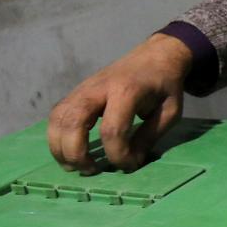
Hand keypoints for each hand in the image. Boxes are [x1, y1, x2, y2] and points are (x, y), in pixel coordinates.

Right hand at [47, 34, 191, 173]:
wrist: (154, 55)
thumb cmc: (164, 85)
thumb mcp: (169, 112)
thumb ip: (149, 137)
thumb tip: (131, 162)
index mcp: (127, 91)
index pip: (112, 130)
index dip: (118, 154)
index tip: (130, 165)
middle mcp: (99, 88)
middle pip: (73, 122)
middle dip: (77, 153)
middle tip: (91, 171)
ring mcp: (83, 88)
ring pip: (58, 118)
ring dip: (60, 147)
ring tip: (74, 166)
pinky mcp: (76, 91)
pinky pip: (57, 114)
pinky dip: (57, 136)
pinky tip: (69, 151)